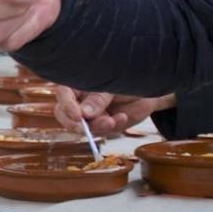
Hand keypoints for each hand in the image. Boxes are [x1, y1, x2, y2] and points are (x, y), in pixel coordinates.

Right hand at [53, 86, 173, 136]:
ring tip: (113, 120)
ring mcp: (90, 114)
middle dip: (74, 124)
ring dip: (97, 126)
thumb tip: (83, 114)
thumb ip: (97, 99)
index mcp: (78, 84)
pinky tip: (122, 117)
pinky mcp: (102, 125)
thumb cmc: (128, 80)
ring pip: (83, 126)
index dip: (67, 106)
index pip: (63, 94)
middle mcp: (80, 100)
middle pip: (64, 114)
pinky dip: (112, 126)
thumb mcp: (113, 86)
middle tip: (85, 129)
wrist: (148, 91)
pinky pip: (101, 131)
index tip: (78, 116)